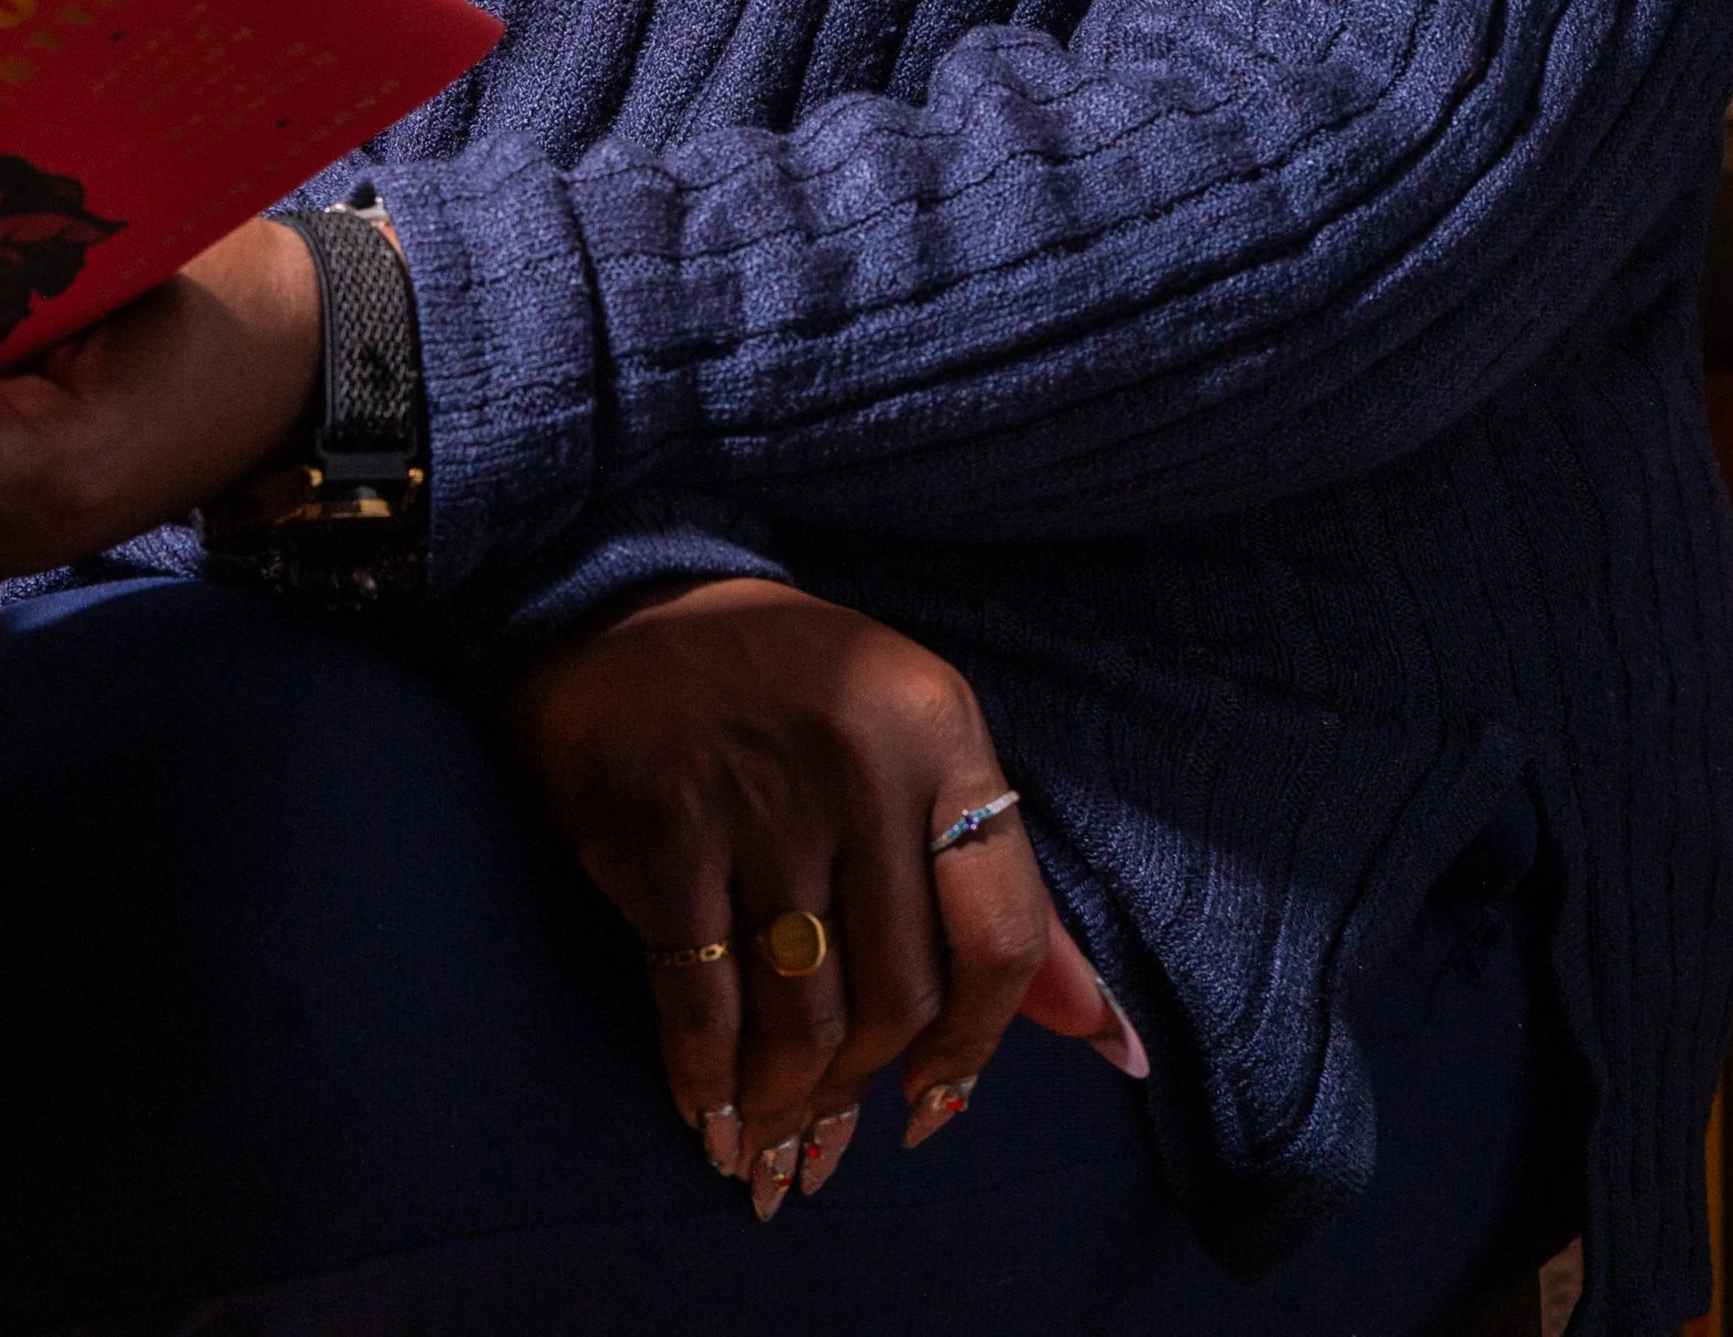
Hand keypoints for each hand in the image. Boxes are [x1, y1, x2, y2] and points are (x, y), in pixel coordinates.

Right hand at [507, 576, 1144, 1215]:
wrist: (624, 597)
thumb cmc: (788, 685)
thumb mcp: (913, 740)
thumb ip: (998, 882)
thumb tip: (1108, 1038)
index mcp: (938, 729)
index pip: (1001, 935)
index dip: (979, 1046)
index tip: (937, 1102)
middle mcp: (860, 761)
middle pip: (899, 997)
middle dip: (864, 1086)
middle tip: (828, 1124)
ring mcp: (756, 796)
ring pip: (803, 1017)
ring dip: (788, 1103)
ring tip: (771, 1136)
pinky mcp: (658, 828)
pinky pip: (700, 1002)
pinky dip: (707, 1079)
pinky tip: (708, 1111)